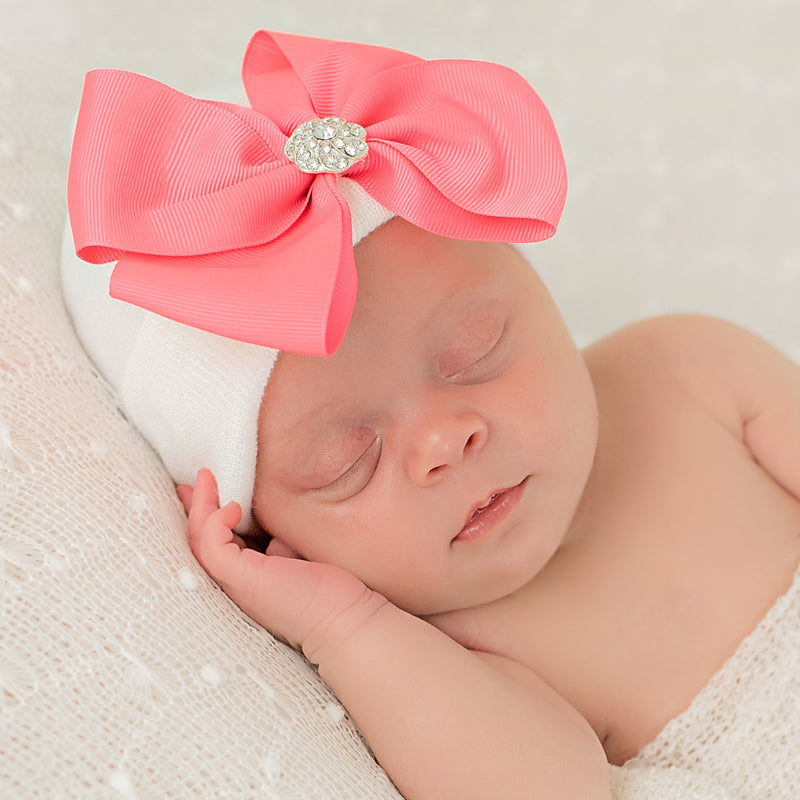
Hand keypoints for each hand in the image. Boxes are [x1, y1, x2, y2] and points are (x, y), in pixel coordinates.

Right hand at [178, 469, 386, 663]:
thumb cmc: (324, 591)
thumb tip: (271, 527)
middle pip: (198, 542)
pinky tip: (233, 506)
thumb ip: (276, 539)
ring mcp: (235, 583)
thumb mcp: (293, 554)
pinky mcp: (244, 580)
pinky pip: (213, 547)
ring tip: (205, 477)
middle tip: (198, 475)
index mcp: (245, 577)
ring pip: (199, 543)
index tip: (207, 485)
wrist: (343, 619)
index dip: (207, 514)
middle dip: (194, 505)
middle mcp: (233, 583)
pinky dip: (215, 522)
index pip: (215, 544)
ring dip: (199, 506)